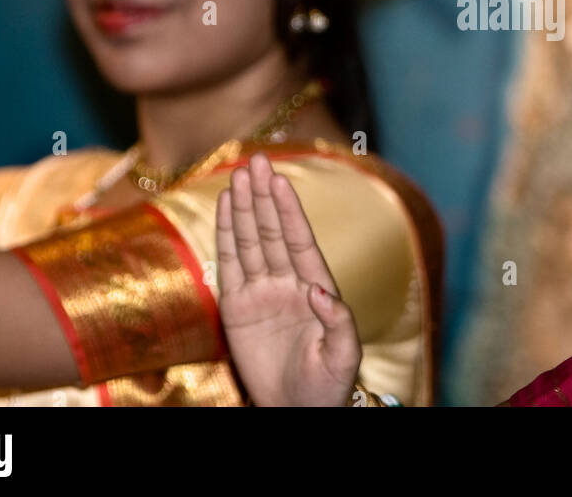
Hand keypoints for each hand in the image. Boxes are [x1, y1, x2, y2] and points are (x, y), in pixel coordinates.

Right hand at [216, 152, 361, 405]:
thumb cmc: (328, 386)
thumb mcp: (344, 355)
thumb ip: (338, 320)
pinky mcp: (237, 308)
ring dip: (244, 209)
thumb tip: (317, 288)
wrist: (298, 411)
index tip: (280, 179)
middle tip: (255, 161)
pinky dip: (227, 236)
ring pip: (251, 241)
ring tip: (238, 177)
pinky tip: (226, 209)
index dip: (289, 209)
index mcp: (317, 288)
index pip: (300, 240)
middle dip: (264, 196)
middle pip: (272, 231)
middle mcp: (288, 282)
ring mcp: (262, 292)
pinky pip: (230, 266)